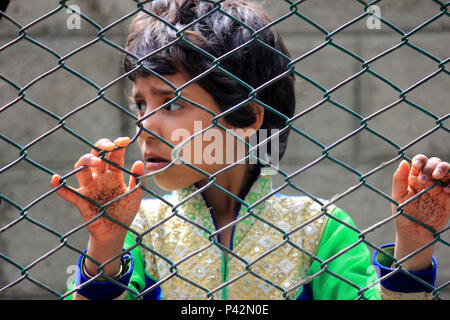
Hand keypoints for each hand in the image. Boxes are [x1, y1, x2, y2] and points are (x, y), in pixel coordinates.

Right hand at [51, 137, 144, 243]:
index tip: (125, 140)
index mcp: (114, 174)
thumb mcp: (135, 195)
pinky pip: (67, 193)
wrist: (116, 232)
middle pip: (96, 156)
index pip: (114, 155)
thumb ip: (138, 179)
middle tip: (109, 146)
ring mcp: (89, 188)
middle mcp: (100, 177)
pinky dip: (59, 186)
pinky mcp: (81, 200)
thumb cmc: (125, 212)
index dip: (118, 146)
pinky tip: (56, 178)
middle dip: (101, 148)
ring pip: (82, 168)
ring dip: (86, 162)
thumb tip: (139, 162)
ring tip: (96, 162)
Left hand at [391, 154, 448, 269]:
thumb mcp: (398, 197)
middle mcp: (429, 179)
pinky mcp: (449, 197)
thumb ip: (399, 180)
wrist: (416, 233)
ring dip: (445, 169)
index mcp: (414, 177)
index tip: (417, 166)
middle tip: (427, 178)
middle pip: (435, 163)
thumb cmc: (403, 215)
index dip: (421, 160)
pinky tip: (446, 190)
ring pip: (448, 171)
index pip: (420, 161)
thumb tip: (403, 162)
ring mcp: (440, 187)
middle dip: (433, 166)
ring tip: (438, 177)